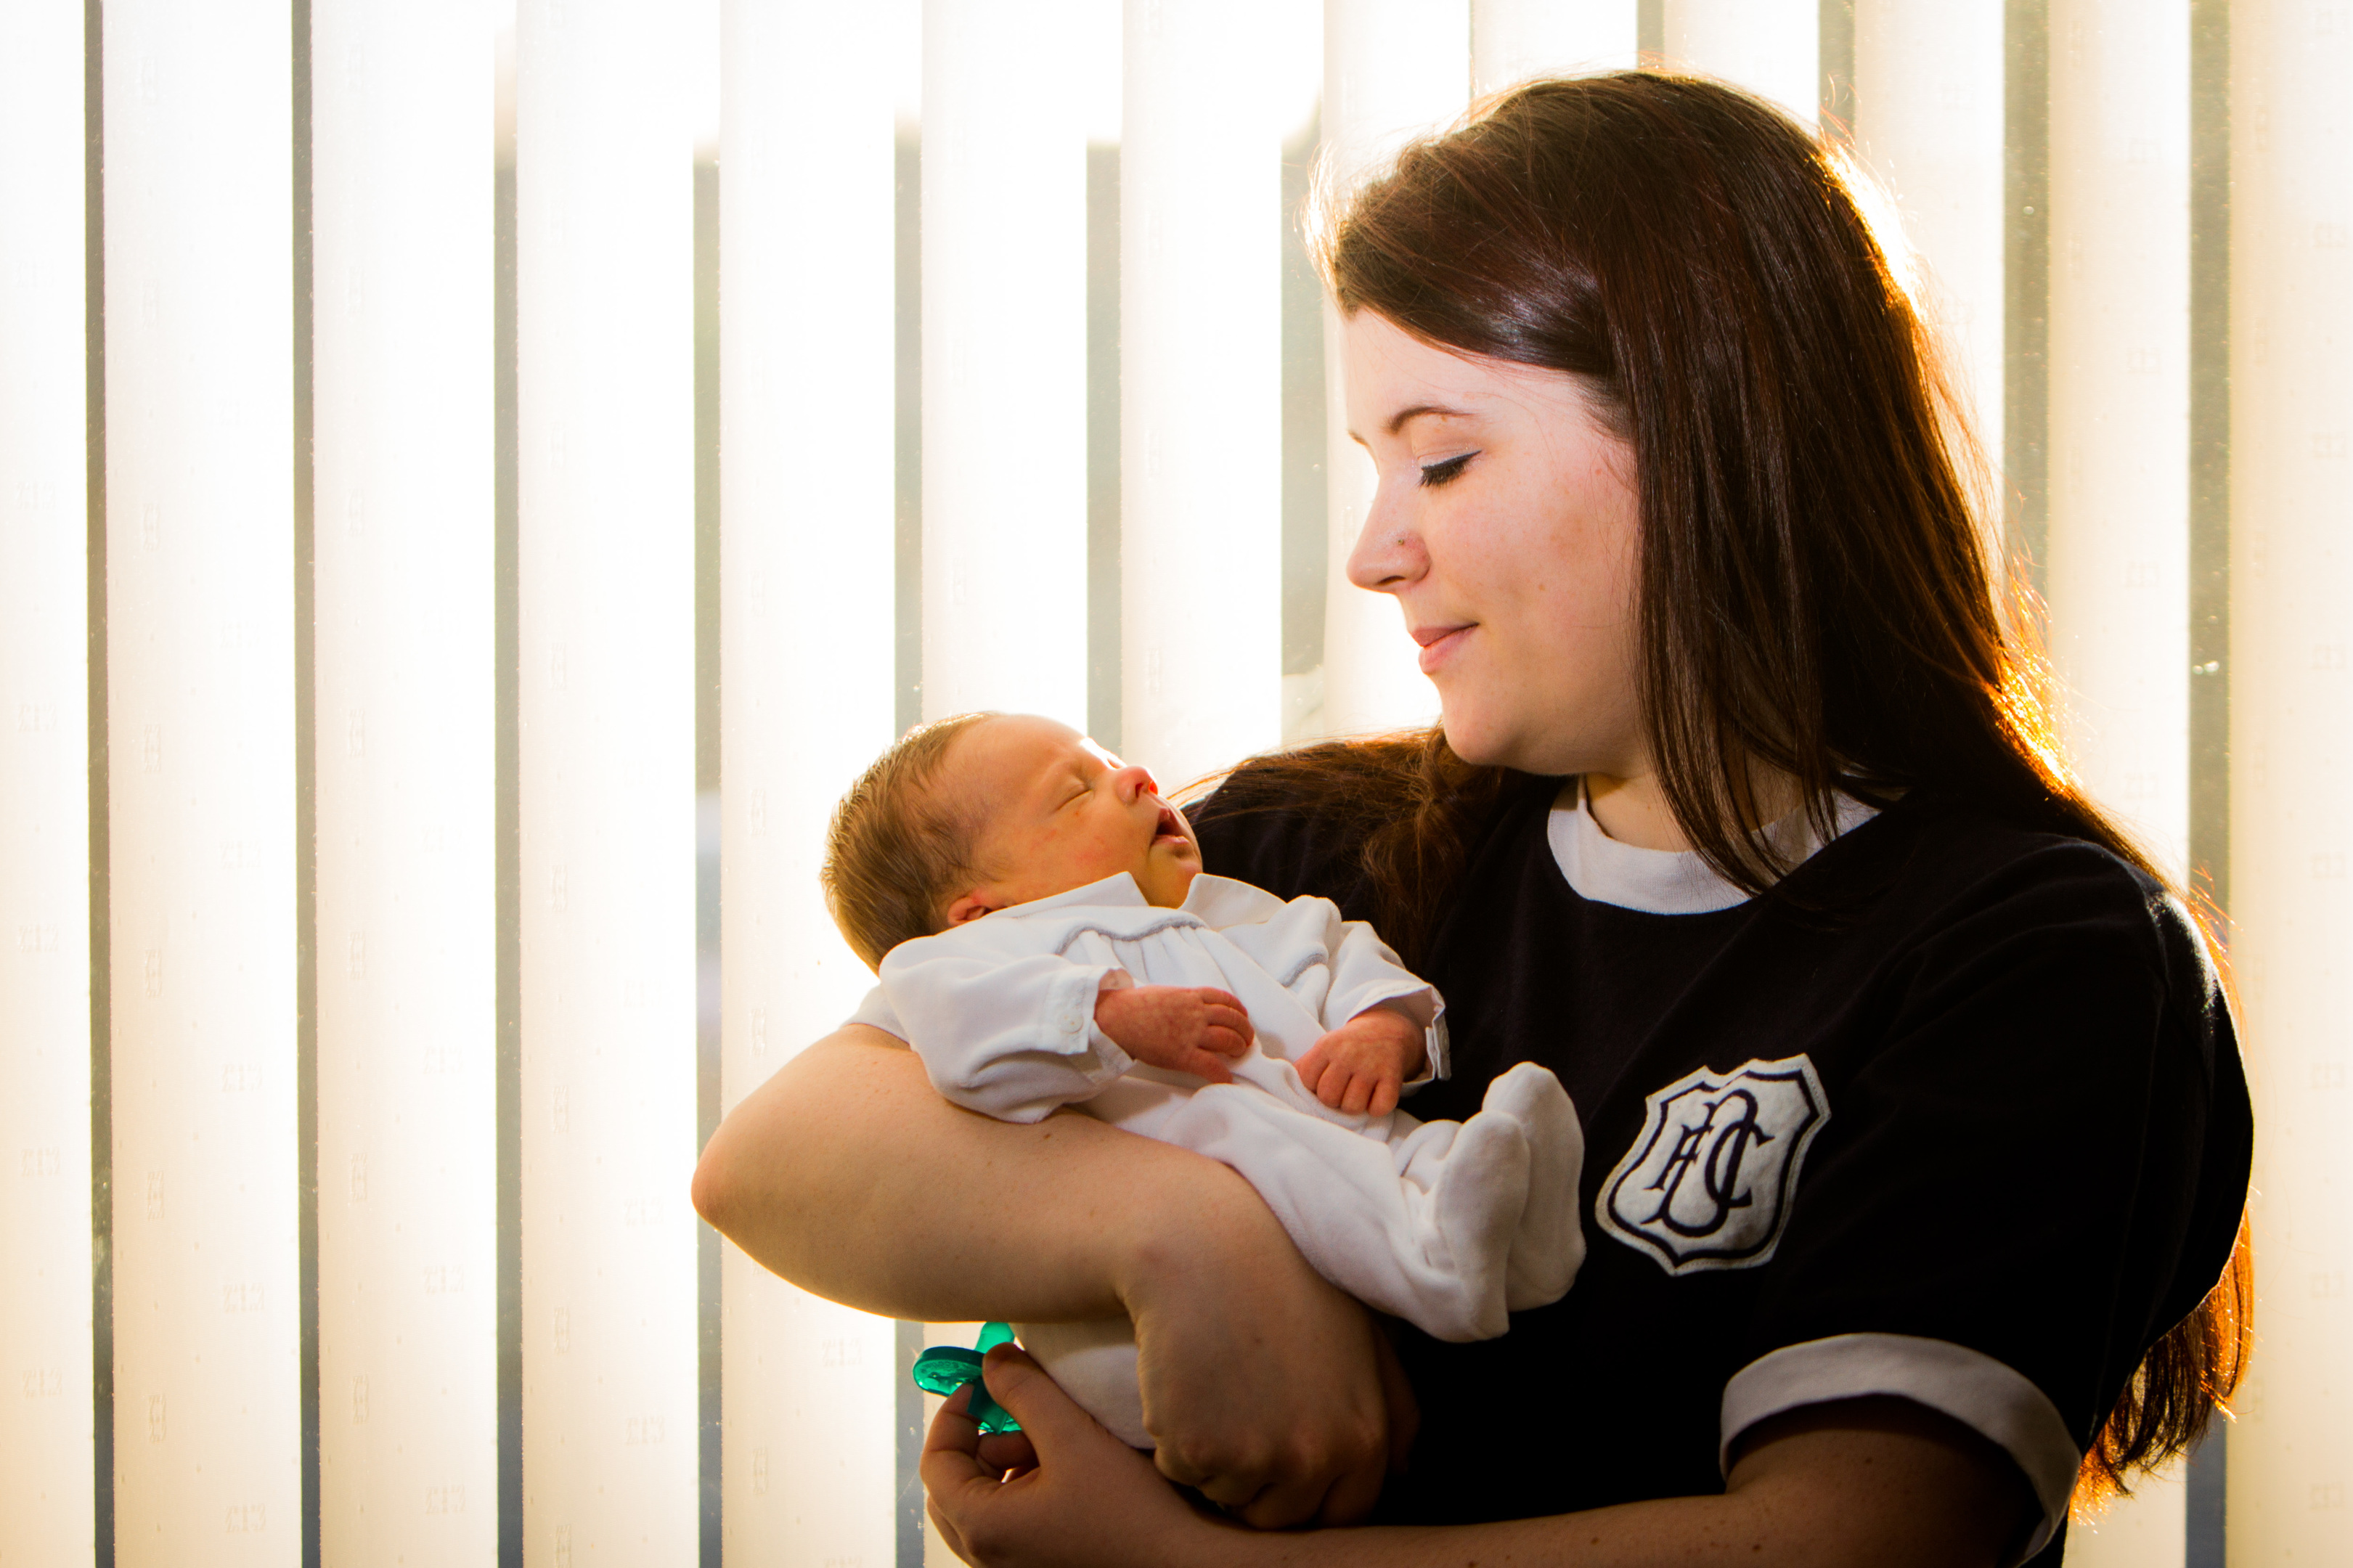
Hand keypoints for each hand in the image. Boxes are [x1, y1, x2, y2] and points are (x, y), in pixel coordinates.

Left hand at [924, 1346, 1238, 1567]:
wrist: (1185, 1562)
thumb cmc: (1132, 1511)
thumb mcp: (1072, 1436)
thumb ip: (1025, 1391)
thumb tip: (992, 1361)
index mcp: (984, 1527)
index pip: (935, 1463)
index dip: (953, 1414)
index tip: (982, 1385)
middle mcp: (989, 1557)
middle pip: (955, 1486)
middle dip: (981, 1441)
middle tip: (1017, 1412)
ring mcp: (1014, 1567)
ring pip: (985, 1504)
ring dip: (1008, 1463)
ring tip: (1055, 1440)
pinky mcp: (1041, 1567)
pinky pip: (1013, 1522)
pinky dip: (1027, 1488)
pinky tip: (1071, 1470)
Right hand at [1094, 985, 1253, 1082]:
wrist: (1117, 1017)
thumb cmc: (1135, 1006)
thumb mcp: (1165, 994)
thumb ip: (1183, 1000)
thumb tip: (1192, 1008)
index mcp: (1191, 996)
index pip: (1226, 999)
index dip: (1239, 1010)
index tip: (1243, 1017)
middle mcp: (1196, 1013)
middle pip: (1233, 1019)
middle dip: (1244, 1030)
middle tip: (1246, 1040)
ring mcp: (1190, 1033)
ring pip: (1228, 1039)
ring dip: (1239, 1048)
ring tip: (1238, 1054)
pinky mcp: (1182, 1054)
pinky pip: (1211, 1066)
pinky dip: (1223, 1074)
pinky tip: (1227, 1079)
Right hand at [1117, 1169, 1413, 1527]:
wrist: (1204, 1245)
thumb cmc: (1286, 1281)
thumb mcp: (1366, 1337)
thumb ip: (1397, 1410)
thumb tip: (1406, 1471)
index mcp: (1366, 1436)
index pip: (1343, 1513)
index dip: (1309, 1488)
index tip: (1282, 1449)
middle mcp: (1318, 1456)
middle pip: (1282, 1516)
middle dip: (1260, 1482)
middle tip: (1241, 1411)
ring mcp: (1258, 1457)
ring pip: (1228, 1497)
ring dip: (1216, 1460)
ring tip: (1217, 1384)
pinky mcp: (1199, 1450)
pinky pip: (1180, 1472)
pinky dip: (1174, 1439)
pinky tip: (1186, 1379)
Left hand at [1294, 1006, 1425, 1116]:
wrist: (1387, 1028)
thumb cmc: (1349, 1046)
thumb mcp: (1325, 1045)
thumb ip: (1306, 1066)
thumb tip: (1285, 1086)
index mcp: (1326, 1046)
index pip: (1306, 1081)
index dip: (1312, 1087)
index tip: (1322, 1082)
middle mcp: (1348, 1054)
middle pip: (1328, 1097)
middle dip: (1333, 1100)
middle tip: (1342, 1090)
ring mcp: (1371, 1066)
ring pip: (1352, 1107)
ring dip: (1354, 1106)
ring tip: (1358, 1093)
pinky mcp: (1392, 1076)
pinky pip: (1379, 1108)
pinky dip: (1376, 1108)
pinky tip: (1375, 1096)